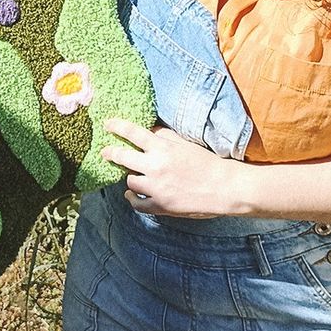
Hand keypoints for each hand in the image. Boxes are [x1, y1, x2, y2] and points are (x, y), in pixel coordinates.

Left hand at [100, 117, 243, 217]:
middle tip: (106, 152)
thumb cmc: (207, 163)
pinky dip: (132, 198)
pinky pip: (137, 203)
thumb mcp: (185, 143)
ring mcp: (156, 188)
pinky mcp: (161, 206)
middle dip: (111, 153)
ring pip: (129, 181)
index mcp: (162, 148)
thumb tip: (149, 130)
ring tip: (132, 174)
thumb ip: (164, 136)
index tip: (108, 124)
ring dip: (130, 176)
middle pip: (123, 157)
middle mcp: (155, 167)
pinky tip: (130, 194)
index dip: (117, 127)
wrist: (224, 188)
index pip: (133, 133)